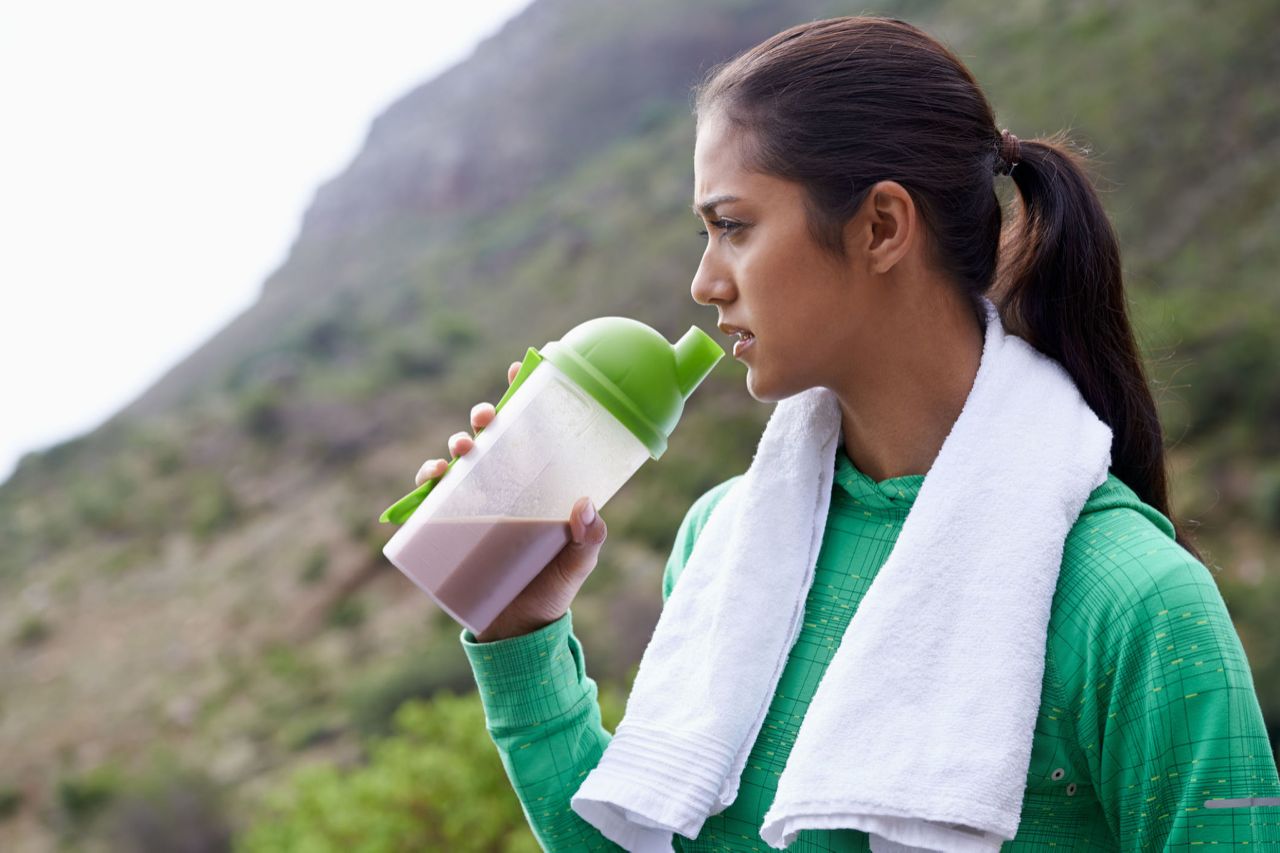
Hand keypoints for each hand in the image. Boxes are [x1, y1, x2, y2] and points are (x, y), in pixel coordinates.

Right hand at [413, 360, 607, 641]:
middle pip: (491, 438)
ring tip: (461, 449)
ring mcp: (475, 506)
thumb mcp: (579, 562)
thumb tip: (586, 506)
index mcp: (537, 484)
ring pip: (460, 462)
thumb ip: (590, 538)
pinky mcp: (450, 530)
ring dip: (456, 446)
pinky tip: (431, 477)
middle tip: (486, 416)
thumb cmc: (552, 588)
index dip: (524, 394)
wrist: (520, 632)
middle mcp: (504, 487)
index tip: (521, 367)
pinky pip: (432, 498)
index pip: (531, 430)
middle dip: (484, 417)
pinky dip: (427, 482)